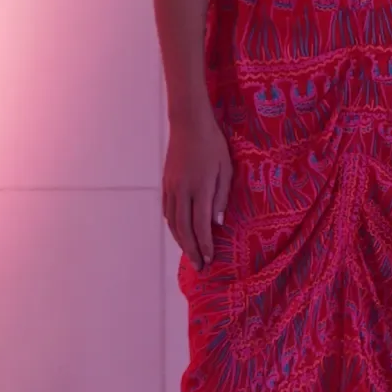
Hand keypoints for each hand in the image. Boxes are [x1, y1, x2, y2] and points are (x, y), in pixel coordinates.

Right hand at [162, 109, 232, 269]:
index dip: (205, 245)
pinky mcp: (165, 184)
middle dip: (191, 250)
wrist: (189, 124)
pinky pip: (167, 211)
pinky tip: (179, 232)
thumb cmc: (213, 145)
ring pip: (173, 222)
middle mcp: (182, 191)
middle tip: (199, 266)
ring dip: (181, 241)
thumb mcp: (225, 170)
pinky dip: (173, 226)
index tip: (209, 259)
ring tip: (189, 254)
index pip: (201, 225)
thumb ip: (221, 197)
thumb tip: (217, 223)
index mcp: (200, 188)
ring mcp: (171, 188)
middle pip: (184, 229)